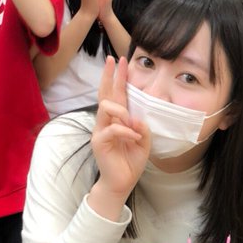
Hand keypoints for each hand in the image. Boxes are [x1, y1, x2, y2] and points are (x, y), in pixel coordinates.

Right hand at [91, 56, 149, 197]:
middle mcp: (106, 122)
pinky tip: (134, 137)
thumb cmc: (131, 162)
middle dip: (110, 76)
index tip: (120, 60)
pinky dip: (126, 131)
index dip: (117, 77)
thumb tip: (137, 118)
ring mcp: (100, 130)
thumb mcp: (144, 142)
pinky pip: (112, 129)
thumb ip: (142, 128)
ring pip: (106, 107)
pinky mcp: (99, 142)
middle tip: (114, 60)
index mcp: (117, 120)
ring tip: (132, 123)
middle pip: (105, 93)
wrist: (122, 183)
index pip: (115, 94)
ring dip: (122, 111)